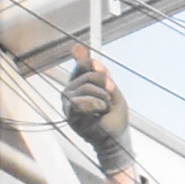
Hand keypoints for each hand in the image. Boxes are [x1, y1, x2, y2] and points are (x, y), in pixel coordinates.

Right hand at [55, 50, 134, 172]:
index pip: (84, 64)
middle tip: (109, 100)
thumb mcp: (109, 86)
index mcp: (78, 82)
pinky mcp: (70, 114)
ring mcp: (68, 102)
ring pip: (88, 87)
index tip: (109, 82)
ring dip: (104, 98)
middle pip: (89, 74)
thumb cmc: (112, 114)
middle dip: (105, 86)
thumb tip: (76, 47)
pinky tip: (98, 114)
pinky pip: (83, 100)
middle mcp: (69, 90)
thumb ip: (96, 69)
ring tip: (104, 109)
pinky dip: (97, 105)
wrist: (117, 136)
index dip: (99, 70)